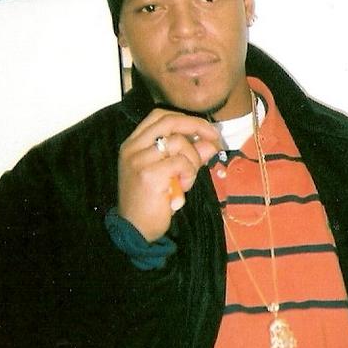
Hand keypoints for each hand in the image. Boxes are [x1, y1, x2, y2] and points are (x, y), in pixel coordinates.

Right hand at [117, 108, 223, 240]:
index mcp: (133, 144)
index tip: (205, 129)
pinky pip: (181, 162)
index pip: (159, 116)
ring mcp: (138, 159)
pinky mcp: (148, 174)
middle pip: (169, 121)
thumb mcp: (172, 175)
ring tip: (186, 181)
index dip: (185, 119)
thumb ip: (189, 157)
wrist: (135, 230)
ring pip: (178, 142)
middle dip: (197, 127)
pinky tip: (182, 189)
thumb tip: (211, 143)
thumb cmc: (151, 203)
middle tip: (214, 140)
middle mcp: (132, 148)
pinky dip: (189, 174)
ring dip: (192, 161)